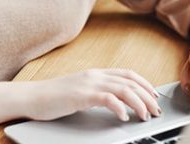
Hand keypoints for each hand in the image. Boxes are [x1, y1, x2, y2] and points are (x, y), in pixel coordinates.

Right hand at [25, 68, 160, 121]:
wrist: (33, 96)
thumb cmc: (55, 96)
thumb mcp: (80, 89)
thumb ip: (97, 91)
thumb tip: (116, 101)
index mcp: (95, 73)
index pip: (127, 74)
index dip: (144, 84)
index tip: (154, 95)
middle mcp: (94, 75)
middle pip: (129, 81)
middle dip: (147, 95)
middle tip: (155, 109)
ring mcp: (88, 83)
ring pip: (123, 89)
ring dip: (138, 102)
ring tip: (145, 115)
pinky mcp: (81, 95)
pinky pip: (107, 98)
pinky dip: (119, 107)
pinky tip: (123, 116)